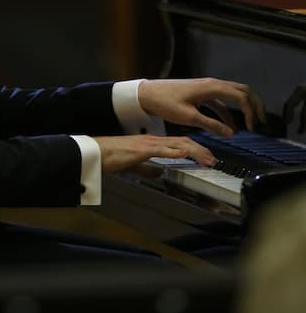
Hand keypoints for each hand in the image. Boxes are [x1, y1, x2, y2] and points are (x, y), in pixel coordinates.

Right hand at [92, 133, 216, 172]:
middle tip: (213, 159)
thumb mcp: (135, 164)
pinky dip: (176, 151)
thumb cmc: (112, 157)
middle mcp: (153, 140)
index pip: (179, 143)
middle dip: (201, 150)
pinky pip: (162, 149)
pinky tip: (185, 153)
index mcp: (152, 143)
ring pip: (177, 144)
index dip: (195, 149)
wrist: (98, 152)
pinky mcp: (142, 149)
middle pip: (183, 141)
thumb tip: (159, 172)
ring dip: (195, 151)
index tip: (206, 157)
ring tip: (207, 159)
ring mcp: (149, 143)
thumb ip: (147, 168)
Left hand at [138, 77, 265, 135]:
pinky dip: (230, 112)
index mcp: (211, 87)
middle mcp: (212, 84)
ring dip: (244, 107)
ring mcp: (208, 88)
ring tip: (252, 124)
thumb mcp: (188, 117)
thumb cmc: (165, 102)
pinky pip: (222, 101)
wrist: (149, 94)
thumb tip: (231, 133)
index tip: (253, 127)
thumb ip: (211, 125)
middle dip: (255, 105)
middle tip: (262, 121)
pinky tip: (231, 127)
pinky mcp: (202, 93)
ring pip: (234, 94)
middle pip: (242, 90)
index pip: (241, 96)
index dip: (251, 111)